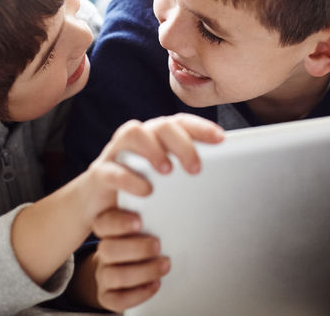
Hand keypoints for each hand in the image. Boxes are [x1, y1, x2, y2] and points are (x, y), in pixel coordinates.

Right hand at [71, 113, 222, 309]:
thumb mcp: (168, 182)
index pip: (181, 123)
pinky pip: (112, 168)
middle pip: (161, 124)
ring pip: (133, 132)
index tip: (221, 139)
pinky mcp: (99, 173)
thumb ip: (188, 173)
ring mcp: (117, 152)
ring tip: (168, 171)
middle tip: (196, 168)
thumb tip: (230, 176)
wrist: (99, 207)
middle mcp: (138, 138)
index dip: (201, 127)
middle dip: (181, 142)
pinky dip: (129, 179)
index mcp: (158, 137)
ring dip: (153, 149)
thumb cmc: (142, 190)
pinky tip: (146, 192)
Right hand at [87, 208, 168, 312]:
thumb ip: (149, 221)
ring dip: (143, 271)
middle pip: (108, 249)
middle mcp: (104, 252)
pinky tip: (155, 284)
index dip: (119, 223)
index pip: (103, 224)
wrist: (125, 273)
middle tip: (158, 245)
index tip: (140, 221)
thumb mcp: (144, 229)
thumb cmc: (142, 244)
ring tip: (164, 265)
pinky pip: (117, 299)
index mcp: (109, 231)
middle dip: (136, 248)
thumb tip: (171, 213)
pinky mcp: (107, 295)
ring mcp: (103, 274)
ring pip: (114, 275)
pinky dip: (139, 293)